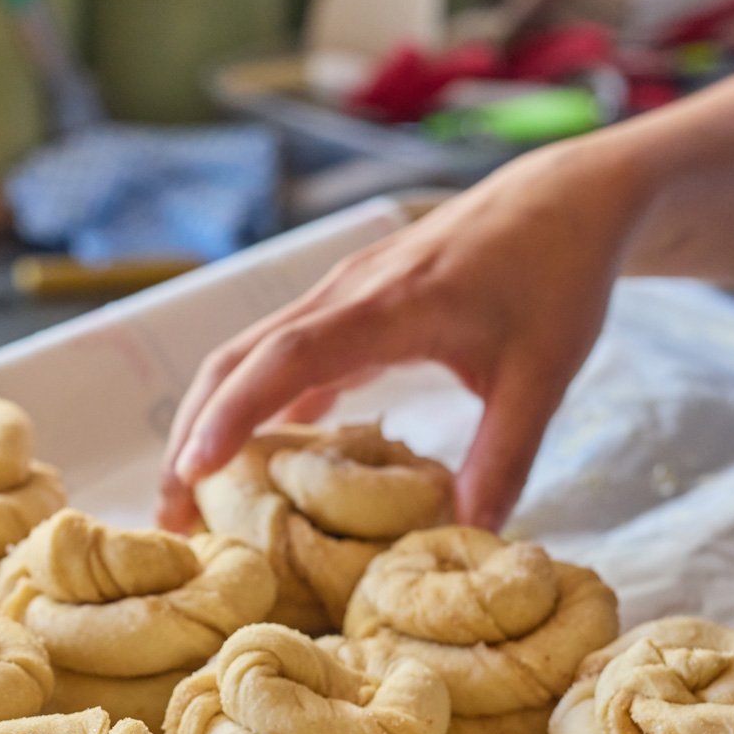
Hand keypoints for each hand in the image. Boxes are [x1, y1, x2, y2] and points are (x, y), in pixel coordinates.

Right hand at [158, 138, 652, 532]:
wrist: (564, 200)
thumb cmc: (557, 278)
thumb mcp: (543, 374)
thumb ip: (505, 456)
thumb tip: (468, 533)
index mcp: (386, 306)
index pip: (285, 360)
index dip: (234, 415)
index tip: (196, 472)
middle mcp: (344, 294)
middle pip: (236, 359)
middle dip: (192, 433)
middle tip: (169, 514)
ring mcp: (339, 297)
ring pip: (246, 357)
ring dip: (209, 422)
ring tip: (189, 498)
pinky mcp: (347, 309)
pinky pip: (278, 358)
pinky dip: (249, 407)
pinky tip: (247, 464)